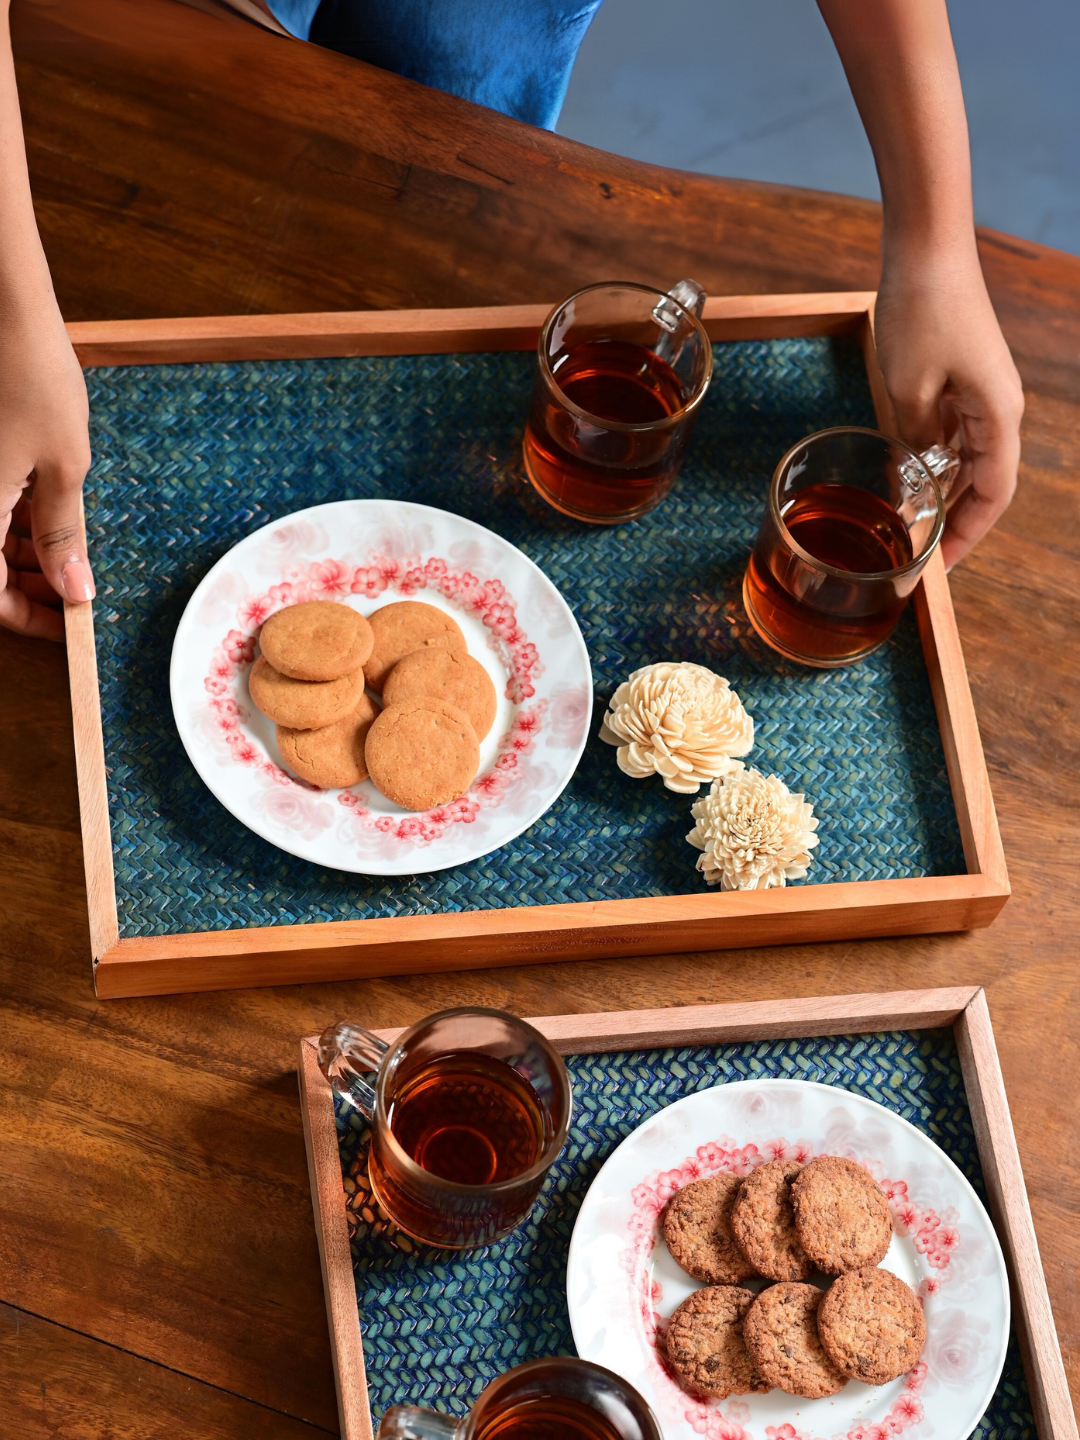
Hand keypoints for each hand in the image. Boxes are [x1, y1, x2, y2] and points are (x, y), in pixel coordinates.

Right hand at [0, 295, 92, 639]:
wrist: (0, 304)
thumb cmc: (31, 374)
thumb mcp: (64, 463)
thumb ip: (63, 533)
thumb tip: (74, 591)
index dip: (27, 618)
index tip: (67, 625)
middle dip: (28, 587)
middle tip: (76, 591)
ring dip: (23, 556)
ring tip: (71, 556)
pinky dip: (12, 520)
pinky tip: (48, 517)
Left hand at [874, 248, 1023, 569]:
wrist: (927, 247)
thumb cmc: (922, 311)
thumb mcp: (907, 388)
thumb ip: (913, 441)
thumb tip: (913, 479)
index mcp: (998, 415)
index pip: (992, 495)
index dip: (967, 537)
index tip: (938, 569)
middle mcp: (999, 408)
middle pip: (983, 483)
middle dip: (953, 523)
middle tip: (917, 559)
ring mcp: (982, 392)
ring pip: (968, 461)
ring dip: (942, 494)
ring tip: (910, 529)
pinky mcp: (964, 378)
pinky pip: (954, 434)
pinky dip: (934, 462)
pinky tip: (907, 480)